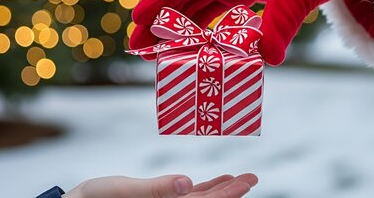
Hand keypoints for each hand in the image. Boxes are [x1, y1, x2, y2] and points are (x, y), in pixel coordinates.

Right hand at [62, 173, 257, 197]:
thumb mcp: (120, 191)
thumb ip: (154, 189)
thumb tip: (187, 183)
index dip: (227, 195)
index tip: (248, 181)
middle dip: (231, 193)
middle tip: (253, 177)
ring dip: (220, 191)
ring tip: (240, 178)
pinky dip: (201, 190)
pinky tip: (213, 181)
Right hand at [131, 0, 366, 64]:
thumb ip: (281, 24)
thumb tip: (267, 59)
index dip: (159, 0)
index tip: (138, 21)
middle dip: (161, 19)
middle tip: (138, 45)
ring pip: (197, 2)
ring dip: (178, 26)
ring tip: (157, 50)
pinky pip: (216, 8)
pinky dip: (202, 26)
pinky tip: (192, 44)